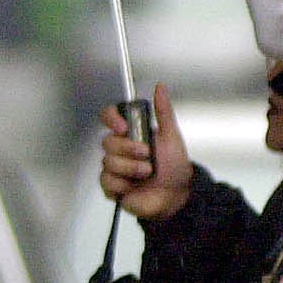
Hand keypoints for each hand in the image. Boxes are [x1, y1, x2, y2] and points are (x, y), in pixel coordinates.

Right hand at [98, 83, 192, 223]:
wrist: (177, 194)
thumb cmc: (174, 166)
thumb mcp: (171, 136)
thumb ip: (163, 111)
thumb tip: (160, 88)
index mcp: (131, 133)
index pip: (109, 117)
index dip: (111, 119)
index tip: (124, 127)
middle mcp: (120, 149)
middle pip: (107, 142)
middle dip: (129, 149)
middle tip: (147, 155)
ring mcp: (114, 168)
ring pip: (107, 162)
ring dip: (131, 168)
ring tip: (146, 173)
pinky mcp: (111, 187)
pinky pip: (106, 180)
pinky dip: (122, 183)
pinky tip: (133, 185)